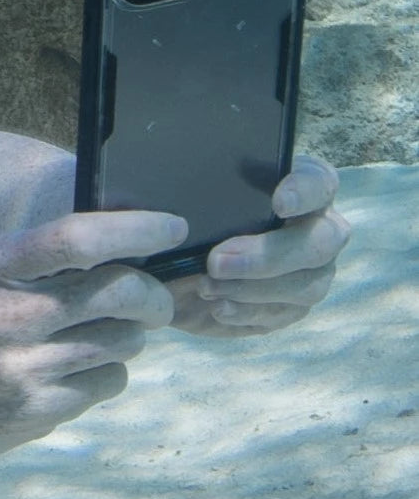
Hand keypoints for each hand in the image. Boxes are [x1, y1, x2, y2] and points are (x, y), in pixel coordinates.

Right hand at [0, 210, 178, 462]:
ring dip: (128, 335)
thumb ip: (38, 256)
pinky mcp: (37, 410)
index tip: (170, 227)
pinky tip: (77, 368)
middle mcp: (5, 315)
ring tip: (100, 335)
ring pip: (124, 339)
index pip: (74, 238)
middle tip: (154, 299)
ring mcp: (22, 367)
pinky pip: (110, 380)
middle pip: (118, 290)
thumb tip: (129, 241)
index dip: (134, 229)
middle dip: (152, 293)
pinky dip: (107, 372)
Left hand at [169, 155, 348, 336]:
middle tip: (217, 262)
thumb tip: (189, 206)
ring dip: (253, 289)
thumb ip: (203, 194)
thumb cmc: (191, 214)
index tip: (279, 203)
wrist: (177, 261)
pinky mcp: (294, 306)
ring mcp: (312, 272)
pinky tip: (218, 307)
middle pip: (320, 243)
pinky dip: (248, 313)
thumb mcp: (191, 199)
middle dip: (268, 255)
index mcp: (301, 188)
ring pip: (306, 286)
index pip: (319, 184)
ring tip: (206, 287)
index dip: (304, 193)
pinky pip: (283, 314)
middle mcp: (317, 230)